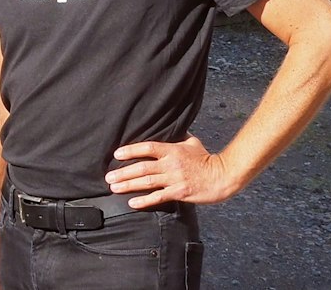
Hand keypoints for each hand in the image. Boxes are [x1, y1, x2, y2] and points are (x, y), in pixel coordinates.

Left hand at [104, 135, 242, 206]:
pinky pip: (158, 197)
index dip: (131, 151)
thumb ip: (178, 137)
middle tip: (108, 177)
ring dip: (128, 185)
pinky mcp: (179, 193)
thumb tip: (169, 128)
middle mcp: (171, 164)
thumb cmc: (207, 158)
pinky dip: (144, 201)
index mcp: (173, 150)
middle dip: (123, 172)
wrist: (222, 176)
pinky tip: (132, 203)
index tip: (117, 154)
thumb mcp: (192, 142)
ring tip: (114, 188)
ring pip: (147, 182)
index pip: (147, 148)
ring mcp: (174, 179)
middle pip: (142, 167)